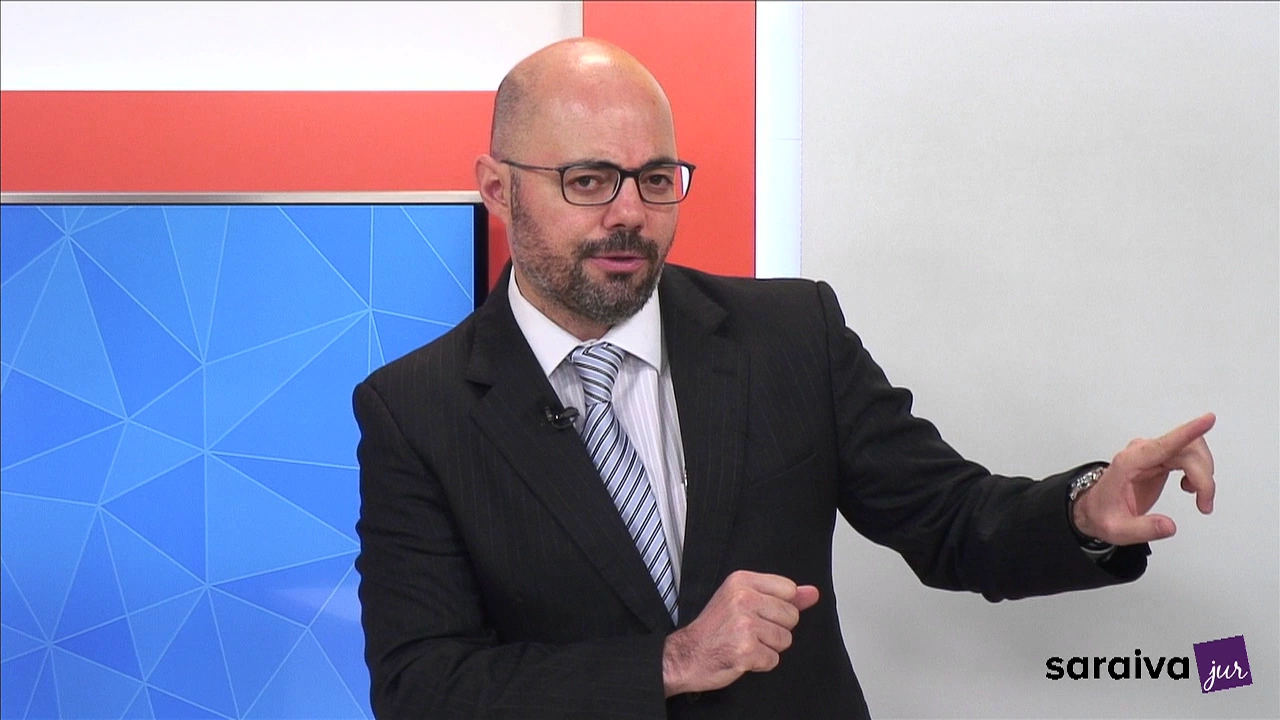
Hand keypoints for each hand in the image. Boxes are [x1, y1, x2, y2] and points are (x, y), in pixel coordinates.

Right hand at [661, 570, 818, 696]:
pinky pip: (774, 659)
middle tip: (749, 631)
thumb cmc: (713, 629)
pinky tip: (742, 656)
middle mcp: (743, 598)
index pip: (789, 589)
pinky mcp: (745, 650)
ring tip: (744, 643)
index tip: (758, 612)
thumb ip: (781, 596)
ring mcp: (744, 625)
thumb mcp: (742, 600)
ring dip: (768, 647)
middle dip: (776, 629)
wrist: (686, 655)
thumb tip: (813, 593)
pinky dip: (760, 663)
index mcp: (741, 581)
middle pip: (791, 616)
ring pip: (785, 639)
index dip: (779, 606)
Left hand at [1073, 413, 1216, 545]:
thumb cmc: (1102, 513)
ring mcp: (1150, 453)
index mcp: (1128, 463)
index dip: (1187, 432)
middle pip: (1186, 449)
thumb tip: (1169, 526)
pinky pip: (1187, 455)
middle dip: (1204, 476)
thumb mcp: (1117, 529)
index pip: (1162, 445)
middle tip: (1204, 503)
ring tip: (1199, 499)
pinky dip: (1198, 472)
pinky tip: (1189, 487)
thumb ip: (1144, 529)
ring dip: (1204, 475)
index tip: (1208, 419)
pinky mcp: (1158, 458)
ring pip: (1191, 450)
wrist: (1093, 508)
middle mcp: (1141, 453)